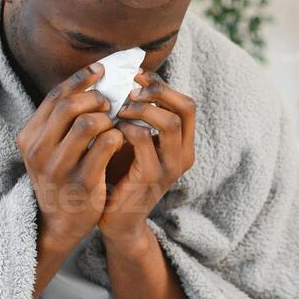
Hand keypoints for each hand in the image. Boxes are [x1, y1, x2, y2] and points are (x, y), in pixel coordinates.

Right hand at [16, 61, 125, 250]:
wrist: (60, 222)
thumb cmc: (61, 175)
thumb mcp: (49, 147)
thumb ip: (62, 118)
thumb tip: (92, 78)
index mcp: (29, 137)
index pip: (55, 96)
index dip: (80, 79)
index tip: (101, 70)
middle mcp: (38, 151)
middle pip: (69, 106)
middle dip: (95, 98)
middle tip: (109, 103)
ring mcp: (58, 168)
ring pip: (88, 123)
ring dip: (106, 118)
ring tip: (113, 124)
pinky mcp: (82, 182)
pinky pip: (105, 146)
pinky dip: (116, 137)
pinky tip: (120, 139)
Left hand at [98, 71, 195, 244]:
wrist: (116, 221)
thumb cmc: (120, 176)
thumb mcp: (134, 142)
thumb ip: (138, 117)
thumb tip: (126, 79)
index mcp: (183, 144)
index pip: (186, 103)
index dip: (162, 85)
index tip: (136, 77)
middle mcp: (183, 155)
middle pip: (186, 107)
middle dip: (157, 91)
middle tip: (130, 88)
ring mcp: (170, 168)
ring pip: (169, 122)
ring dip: (142, 108)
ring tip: (119, 109)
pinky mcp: (150, 177)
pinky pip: (143, 140)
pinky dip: (126, 127)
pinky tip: (111, 130)